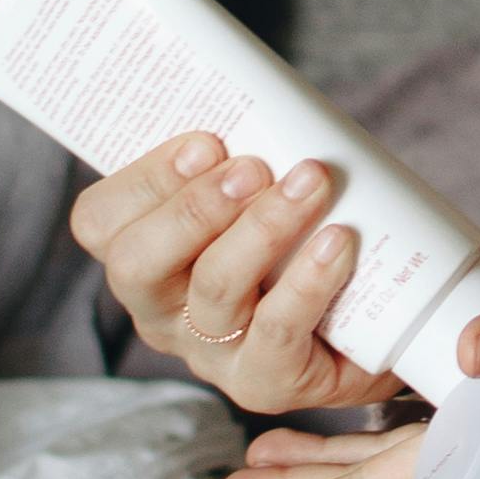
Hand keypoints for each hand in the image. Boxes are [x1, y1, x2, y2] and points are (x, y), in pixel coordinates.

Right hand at [73, 132, 402, 415]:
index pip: (100, 222)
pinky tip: (337, 243)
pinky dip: (308, 281)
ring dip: (263, 228)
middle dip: (194, 207)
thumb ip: (240, 157)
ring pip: (212, 290)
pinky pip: (275, 332)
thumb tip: (261, 95)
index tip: (206, 140)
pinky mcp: (263, 383)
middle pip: (137, 263)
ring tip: (310, 184)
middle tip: (254, 167)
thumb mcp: (259, 194)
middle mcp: (161, 311)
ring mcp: (209, 353)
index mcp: (142, 257)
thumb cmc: (303, 242)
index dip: (144, 179)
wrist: (379, 324)